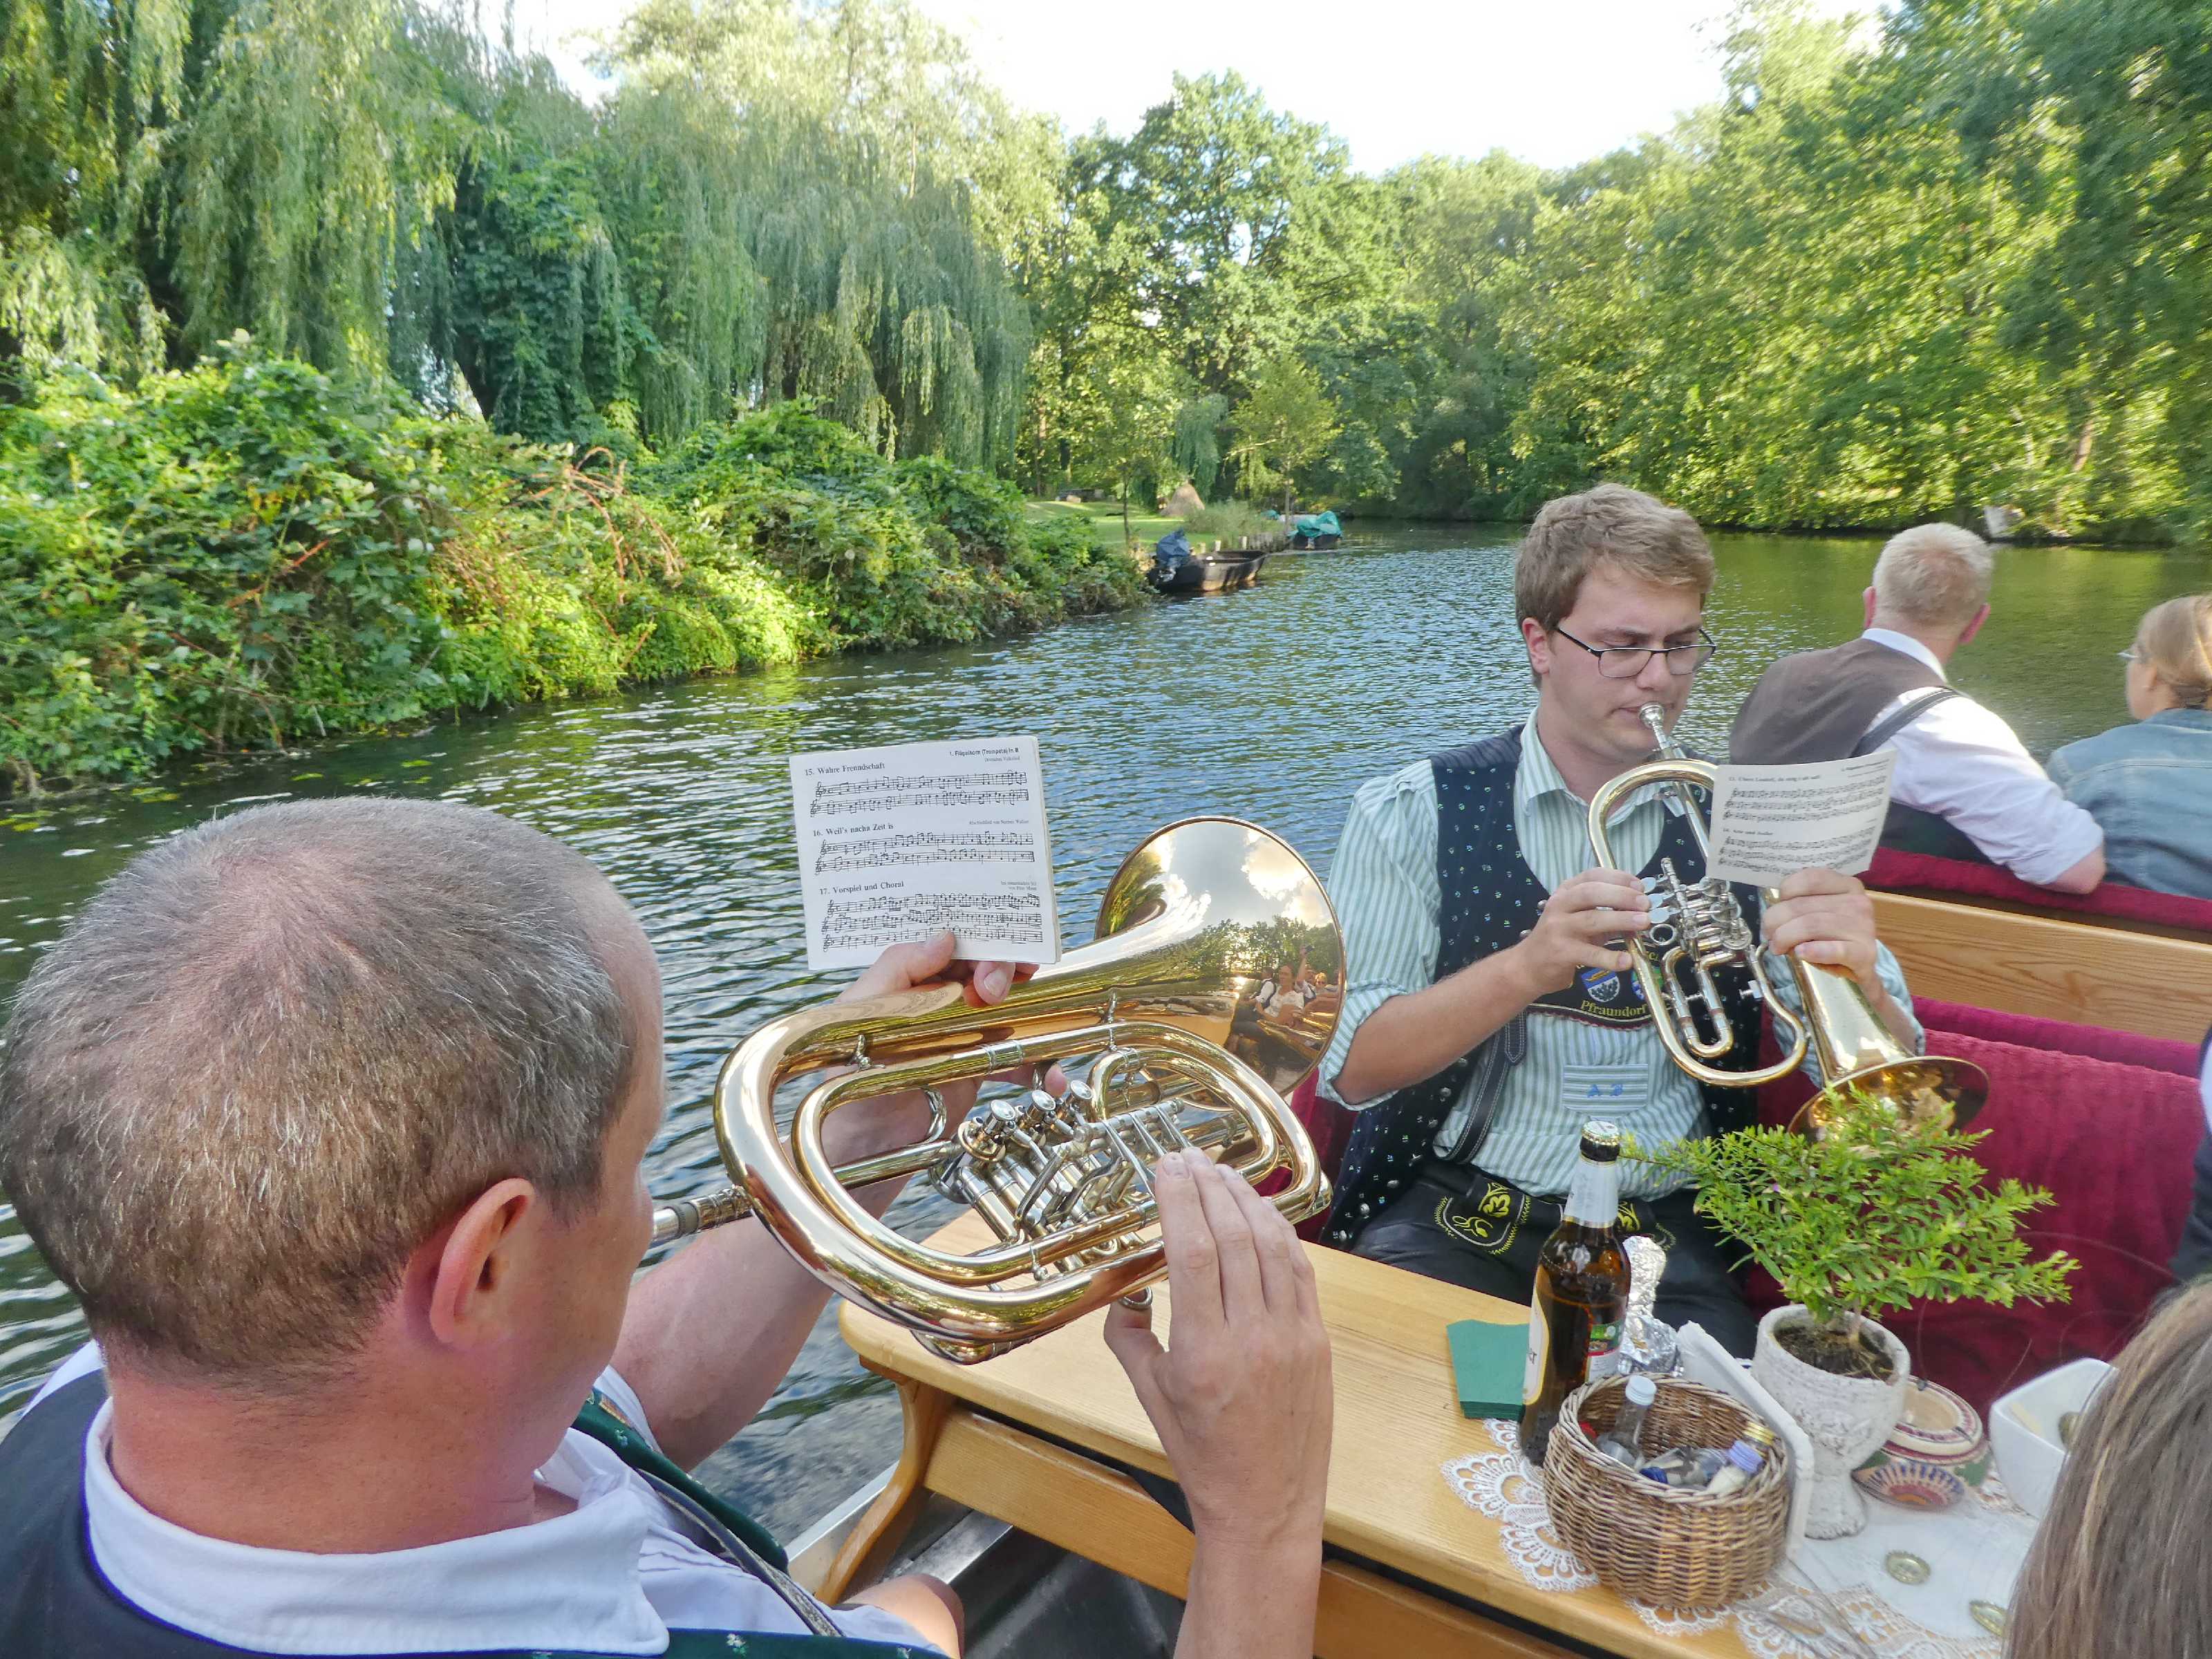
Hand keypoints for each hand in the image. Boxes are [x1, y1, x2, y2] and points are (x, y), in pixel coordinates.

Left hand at [825, 931, 1029, 1162]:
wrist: (866, 1142)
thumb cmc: (851, 1076)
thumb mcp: (864, 1011)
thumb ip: (898, 968)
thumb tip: (944, 938)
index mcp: (911, 978)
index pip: (954, 946)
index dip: (979, 942)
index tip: (992, 952)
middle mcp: (942, 1000)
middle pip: (986, 969)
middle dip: (1002, 971)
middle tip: (996, 992)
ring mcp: (965, 1032)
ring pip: (1009, 1006)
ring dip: (1033, 1008)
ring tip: (1041, 1022)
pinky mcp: (981, 1065)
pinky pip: (1017, 1055)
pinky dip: (1039, 1063)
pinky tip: (1051, 1074)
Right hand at [1104, 1151, 1332, 1555]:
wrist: (1266, 1505)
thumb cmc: (1201, 1455)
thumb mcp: (1149, 1397)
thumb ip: (1129, 1337)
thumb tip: (1126, 1292)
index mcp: (1202, 1352)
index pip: (1192, 1252)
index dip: (1180, 1199)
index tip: (1166, 1167)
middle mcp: (1250, 1337)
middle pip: (1232, 1237)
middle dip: (1208, 1187)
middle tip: (1187, 1157)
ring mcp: (1291, 1336)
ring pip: (1270, 1245)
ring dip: (1245, 1200)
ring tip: (1220, 1173)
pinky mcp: (1317, 1341)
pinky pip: (1299, 1272)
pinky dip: (1279, 1234)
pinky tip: (1260, 1213)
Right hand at [1509, 866, 1648, 993]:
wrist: (1528, 966)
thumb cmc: (1560, 938)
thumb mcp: (1579, 918)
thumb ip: (1606, 912)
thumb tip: (1641, 911)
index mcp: (1565, 892)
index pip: (1592, 876)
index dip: (1618, 878)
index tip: (1639, 885)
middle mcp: (1559, 906)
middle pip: (1591, 893)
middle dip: (1621, 895)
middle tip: (1644, 903)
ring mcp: (1558, 929)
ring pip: (1592, 920)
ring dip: (1621, 919)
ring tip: (1643, 922)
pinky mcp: (1561, 953)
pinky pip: (1590, 954)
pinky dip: (1610, 957)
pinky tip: (1626, 960)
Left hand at [1761, 867, 1877, 983]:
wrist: (1864, 964)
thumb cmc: (1836, 936)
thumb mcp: (1819, 913)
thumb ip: (1801, 906)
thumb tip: (1772, 917)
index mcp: (1847, 886)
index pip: (1810, 878)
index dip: (1785, 893)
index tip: (1777, 909)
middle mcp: (1858, 902)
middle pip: (1803, 905)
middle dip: (1775, 920)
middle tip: (1768, 935)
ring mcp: (1864, 927)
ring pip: (1812, 925)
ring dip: (1786, 938)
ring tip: (1778, 948)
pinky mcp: (1865, 953)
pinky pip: (1835, 949)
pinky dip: (1814, 951)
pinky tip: (1801, 952)